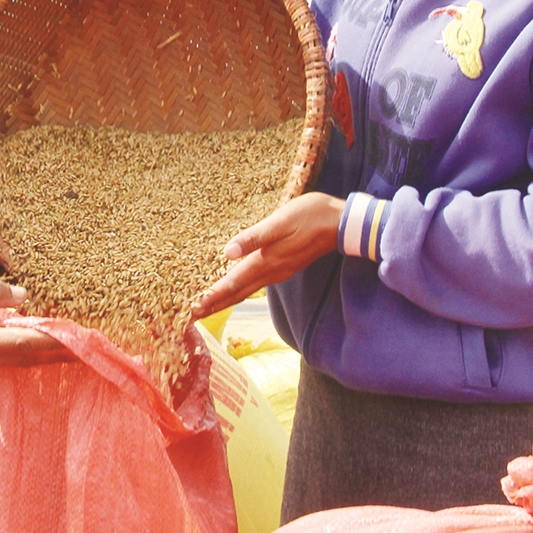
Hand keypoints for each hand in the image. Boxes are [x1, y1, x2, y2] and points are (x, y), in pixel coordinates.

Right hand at [0, 274, 71, 370]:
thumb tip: (21, 297)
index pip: (24, 343)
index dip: (53, 342)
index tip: (76, 341)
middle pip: (23, 358)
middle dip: (54, 355)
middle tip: (84, 351)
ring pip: (12, 360)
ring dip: (39, 356)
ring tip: (67, 350)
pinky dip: (19, 352)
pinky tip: (32, 346)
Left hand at [193, 192, 344, 318]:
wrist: (341, 223)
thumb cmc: (311, 216)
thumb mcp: (280, 221)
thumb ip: (254, 237)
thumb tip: (227, 253)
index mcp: (267, 261)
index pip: (233, 284)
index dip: (211, 297)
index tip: (191, 310)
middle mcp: (272, 272)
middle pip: (237, 294)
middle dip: (213, 306)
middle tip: (190, 317)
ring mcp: (279, 271)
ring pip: (246, 291)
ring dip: (225, 300)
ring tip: (206, 307)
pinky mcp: (284, 266)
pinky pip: (255, 284)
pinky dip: (239, 290)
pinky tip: (234, 287)